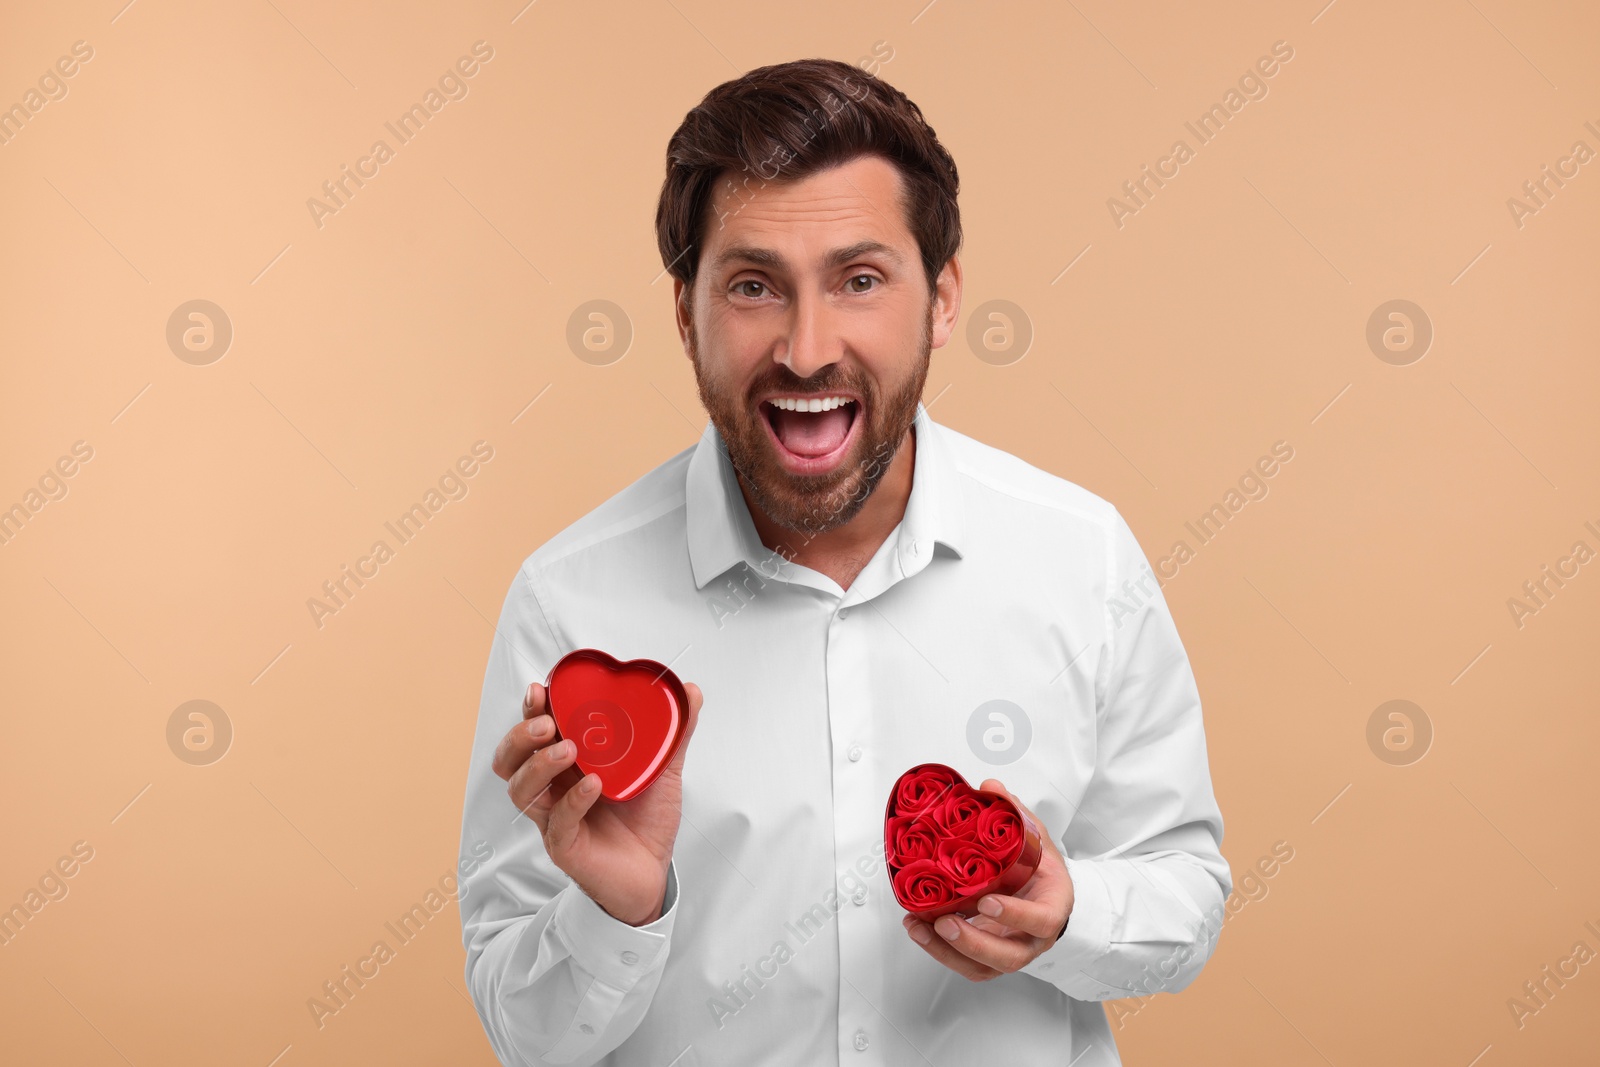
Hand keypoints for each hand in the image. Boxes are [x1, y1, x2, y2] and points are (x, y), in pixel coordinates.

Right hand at [492, 678, 702, 926]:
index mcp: (568, 765)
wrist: (655, 874)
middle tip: (547, 723)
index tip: (541, 689)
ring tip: (569, 749)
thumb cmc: (646, 821)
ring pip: (521, 790)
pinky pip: (558, 821)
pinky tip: (593, 785)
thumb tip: (691, 691)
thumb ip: (673, 732)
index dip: (531, 710)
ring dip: (540, 764)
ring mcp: (554, 819)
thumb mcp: (662, 769)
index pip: (534, 734)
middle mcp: (553, 789)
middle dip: (521, 736)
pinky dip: (574, 799)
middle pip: (511, 760)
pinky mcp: (566, 846)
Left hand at [901, 779, 1073, 980]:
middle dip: (973, 942)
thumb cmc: (1040, 869)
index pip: (1041, 920)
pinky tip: (919, 929)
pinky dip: (939, 951)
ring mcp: (1010, 951)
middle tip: (945, 921)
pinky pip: (966, 965)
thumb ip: (1013, 813)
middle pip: (1008, 957)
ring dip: (947, 951)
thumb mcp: (1034, 837)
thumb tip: (989, 788)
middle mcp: (1033, 939)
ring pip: (983, 968)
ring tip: (919, 926)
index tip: (988, 901)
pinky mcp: (988, 959)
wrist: (1045, 895)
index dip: (1015, 915)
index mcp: (1052, 907)